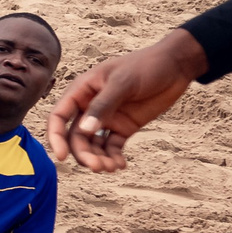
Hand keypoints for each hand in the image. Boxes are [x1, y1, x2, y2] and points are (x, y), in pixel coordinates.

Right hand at [45, 29, 207, 172]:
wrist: (175, 66)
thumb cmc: (145, 66)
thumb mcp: (122, 82)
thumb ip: (103, 105)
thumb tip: (84, 129)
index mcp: (82, 91)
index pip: (59, 116)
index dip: (56, 137)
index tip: (62, 157)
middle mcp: (90, 107)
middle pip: (77, 137)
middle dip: (84, 153)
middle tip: (98, 166)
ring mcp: (108, 118)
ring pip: (94, 145)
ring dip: (99, 158)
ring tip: (111, 167)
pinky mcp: (124, 127)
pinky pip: (113, 146)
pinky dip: (114, 157)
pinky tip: (121, 164)